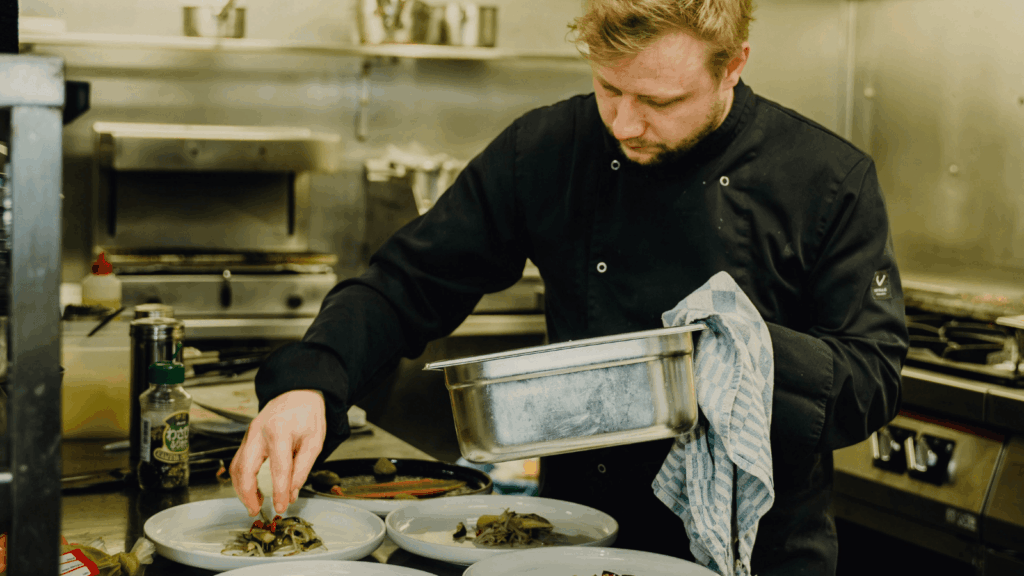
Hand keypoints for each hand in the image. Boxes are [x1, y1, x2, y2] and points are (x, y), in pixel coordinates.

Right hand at [230, 389, 325, 515]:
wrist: (296, 394)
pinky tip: (252, 489)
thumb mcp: (314, 441)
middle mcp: (258, 433)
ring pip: (236, 467)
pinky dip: (241, 479)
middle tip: (255, 510)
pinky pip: (238, 461)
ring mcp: (249, 435)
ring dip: (241, 489)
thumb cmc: (307, 416)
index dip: (279, 492)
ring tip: (254, 503)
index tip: (281, 507)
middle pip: (245, 469)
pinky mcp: (246, 438)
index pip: (278, 469)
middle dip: (247, 494)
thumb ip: (302, 468)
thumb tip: (291, 493)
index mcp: (279, 432)